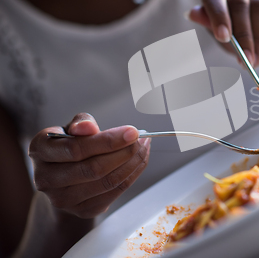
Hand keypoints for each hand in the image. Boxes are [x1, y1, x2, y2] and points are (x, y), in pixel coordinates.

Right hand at [28, 113, 150, 218]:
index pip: (76, 149)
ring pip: (108, 182)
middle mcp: (46, 178)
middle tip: (141, 140)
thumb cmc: (70, 146)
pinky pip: (115, 192)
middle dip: (124, 152)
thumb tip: (89, 127)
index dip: (108, 141)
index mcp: (40, 151)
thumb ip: (82, 123)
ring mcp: (63, 199)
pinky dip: (133, 175)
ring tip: (143, 147)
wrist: (63, 179)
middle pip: (94, 169)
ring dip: (133, 163)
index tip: (132, 131)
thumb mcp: (71, 128)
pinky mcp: (83, 210)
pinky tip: (139, 160)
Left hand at [187, 0, 258, 66]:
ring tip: (255, 61)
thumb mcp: (225, 36)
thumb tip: (191, 13)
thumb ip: (211, 26)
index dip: (217, 15)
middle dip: (241, 34)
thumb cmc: (245, 36)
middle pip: (238, 2)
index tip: (224, 38)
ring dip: (257, 39)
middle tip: (245, 59)